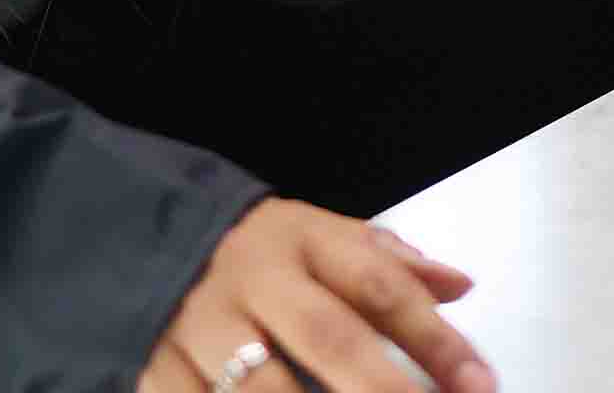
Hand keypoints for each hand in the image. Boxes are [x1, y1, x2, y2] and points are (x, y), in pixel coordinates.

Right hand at [141, 200, 494, 392]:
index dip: (434, 338)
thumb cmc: (249, 251)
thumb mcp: (314, 236)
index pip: (379, 284)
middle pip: (330, 339)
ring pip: (265, 391)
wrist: (132, 239)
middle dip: (382, 389)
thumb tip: (461, 284)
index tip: (481, 385)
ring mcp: (201, 333)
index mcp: (299, 241)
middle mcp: (253, 284)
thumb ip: (387, 264)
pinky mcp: (158, 374)